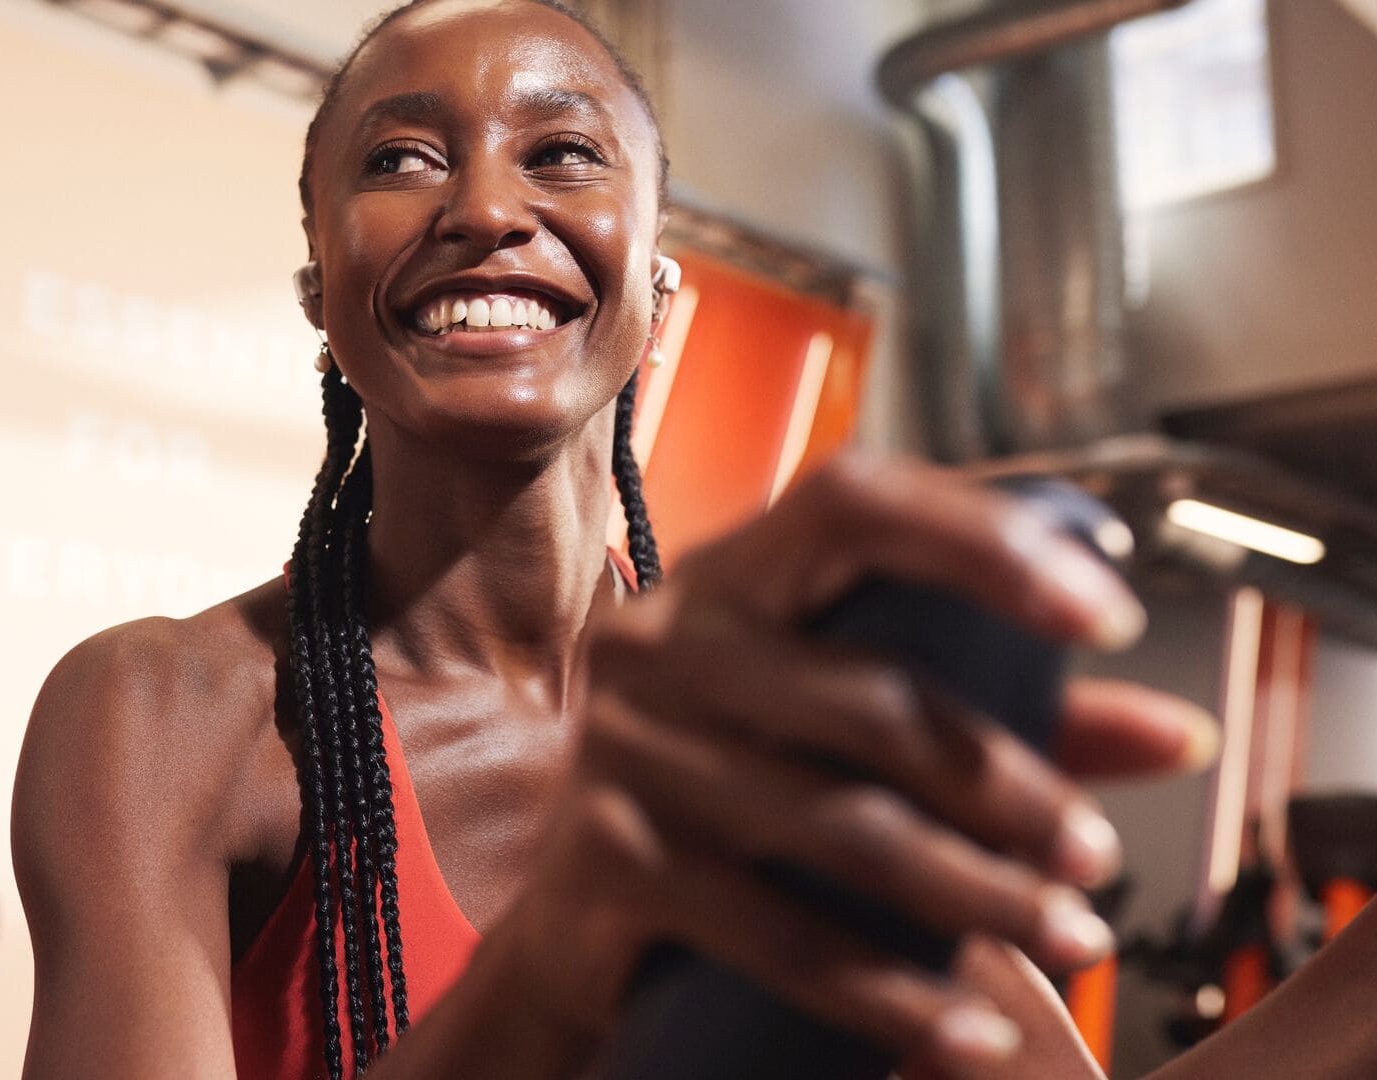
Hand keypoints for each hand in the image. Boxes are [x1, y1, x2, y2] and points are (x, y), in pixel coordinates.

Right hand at [505, 455, 1213, 1073]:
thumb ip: (1004, 713)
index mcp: (723, 578)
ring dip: (978, 897)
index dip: (987, 541)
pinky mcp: (610, 859)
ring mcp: (623, 749)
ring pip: (841, 826)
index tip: (1107, 614)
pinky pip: (780, 934)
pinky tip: (971, 1035)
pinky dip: (890, 996)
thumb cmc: (734, 796)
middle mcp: (659, 641)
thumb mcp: (847, 731)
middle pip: (873, 695)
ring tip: (1068, 939)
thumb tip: (1173, 734)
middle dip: (1010, 785)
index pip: (854, 503)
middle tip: (1095, 858)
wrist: (571, 913)